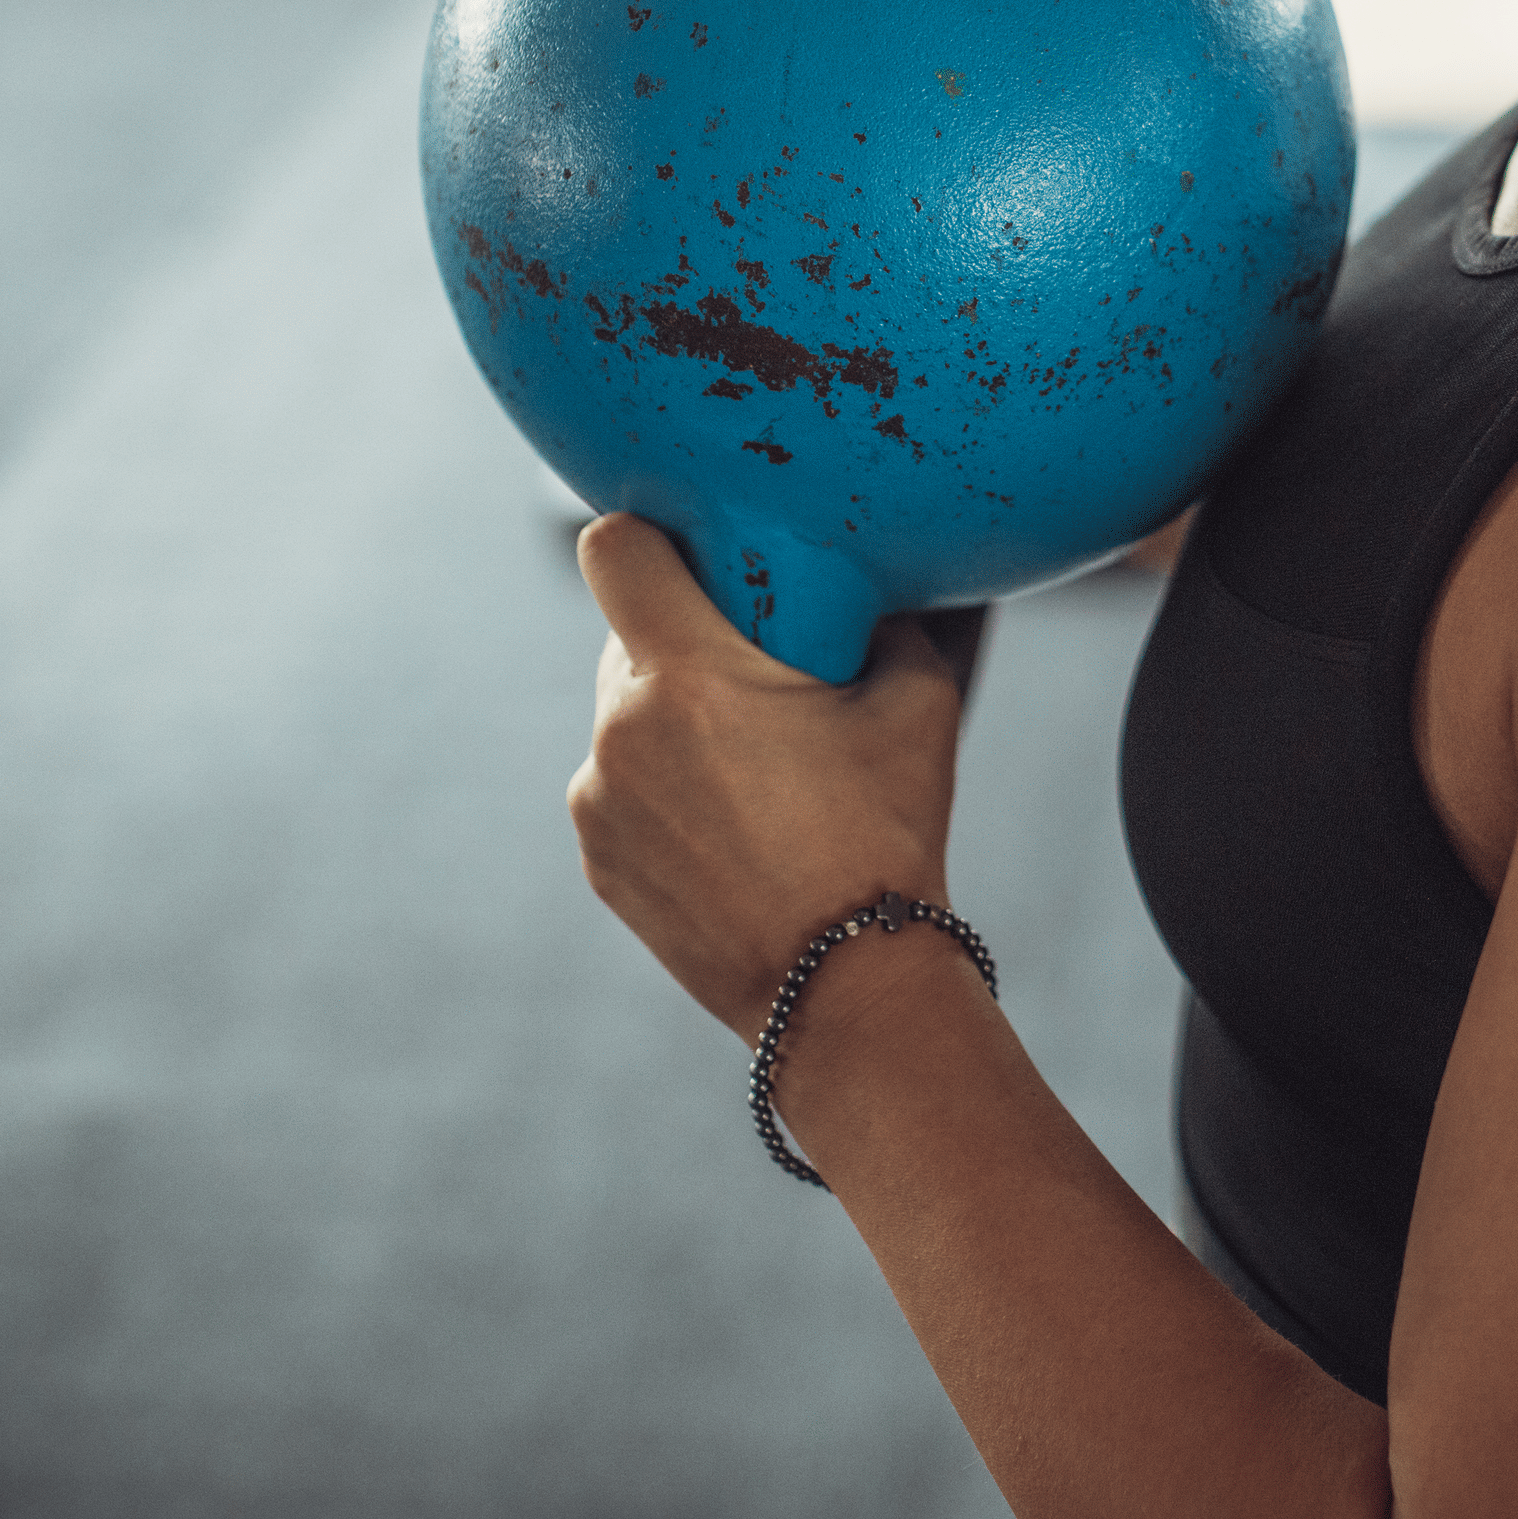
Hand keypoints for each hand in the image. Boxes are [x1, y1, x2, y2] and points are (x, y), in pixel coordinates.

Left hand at [568, 514, 965, 1037]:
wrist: (845, 981)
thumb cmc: (885, 837)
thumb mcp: (918, 707)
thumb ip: (891, 627)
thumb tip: (883, 595)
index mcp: (687, 674)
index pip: (614, 548)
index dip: (651, 537)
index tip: (696, 556)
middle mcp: (620, 730)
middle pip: (626, 636)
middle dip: (684, 642)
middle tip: (760, 677)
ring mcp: (599, 800)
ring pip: (625, 718)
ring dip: (674, 723)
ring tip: (756, 772)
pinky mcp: (599, 858)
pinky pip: (621, 789)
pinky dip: (666, 791)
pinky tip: (735, 829)